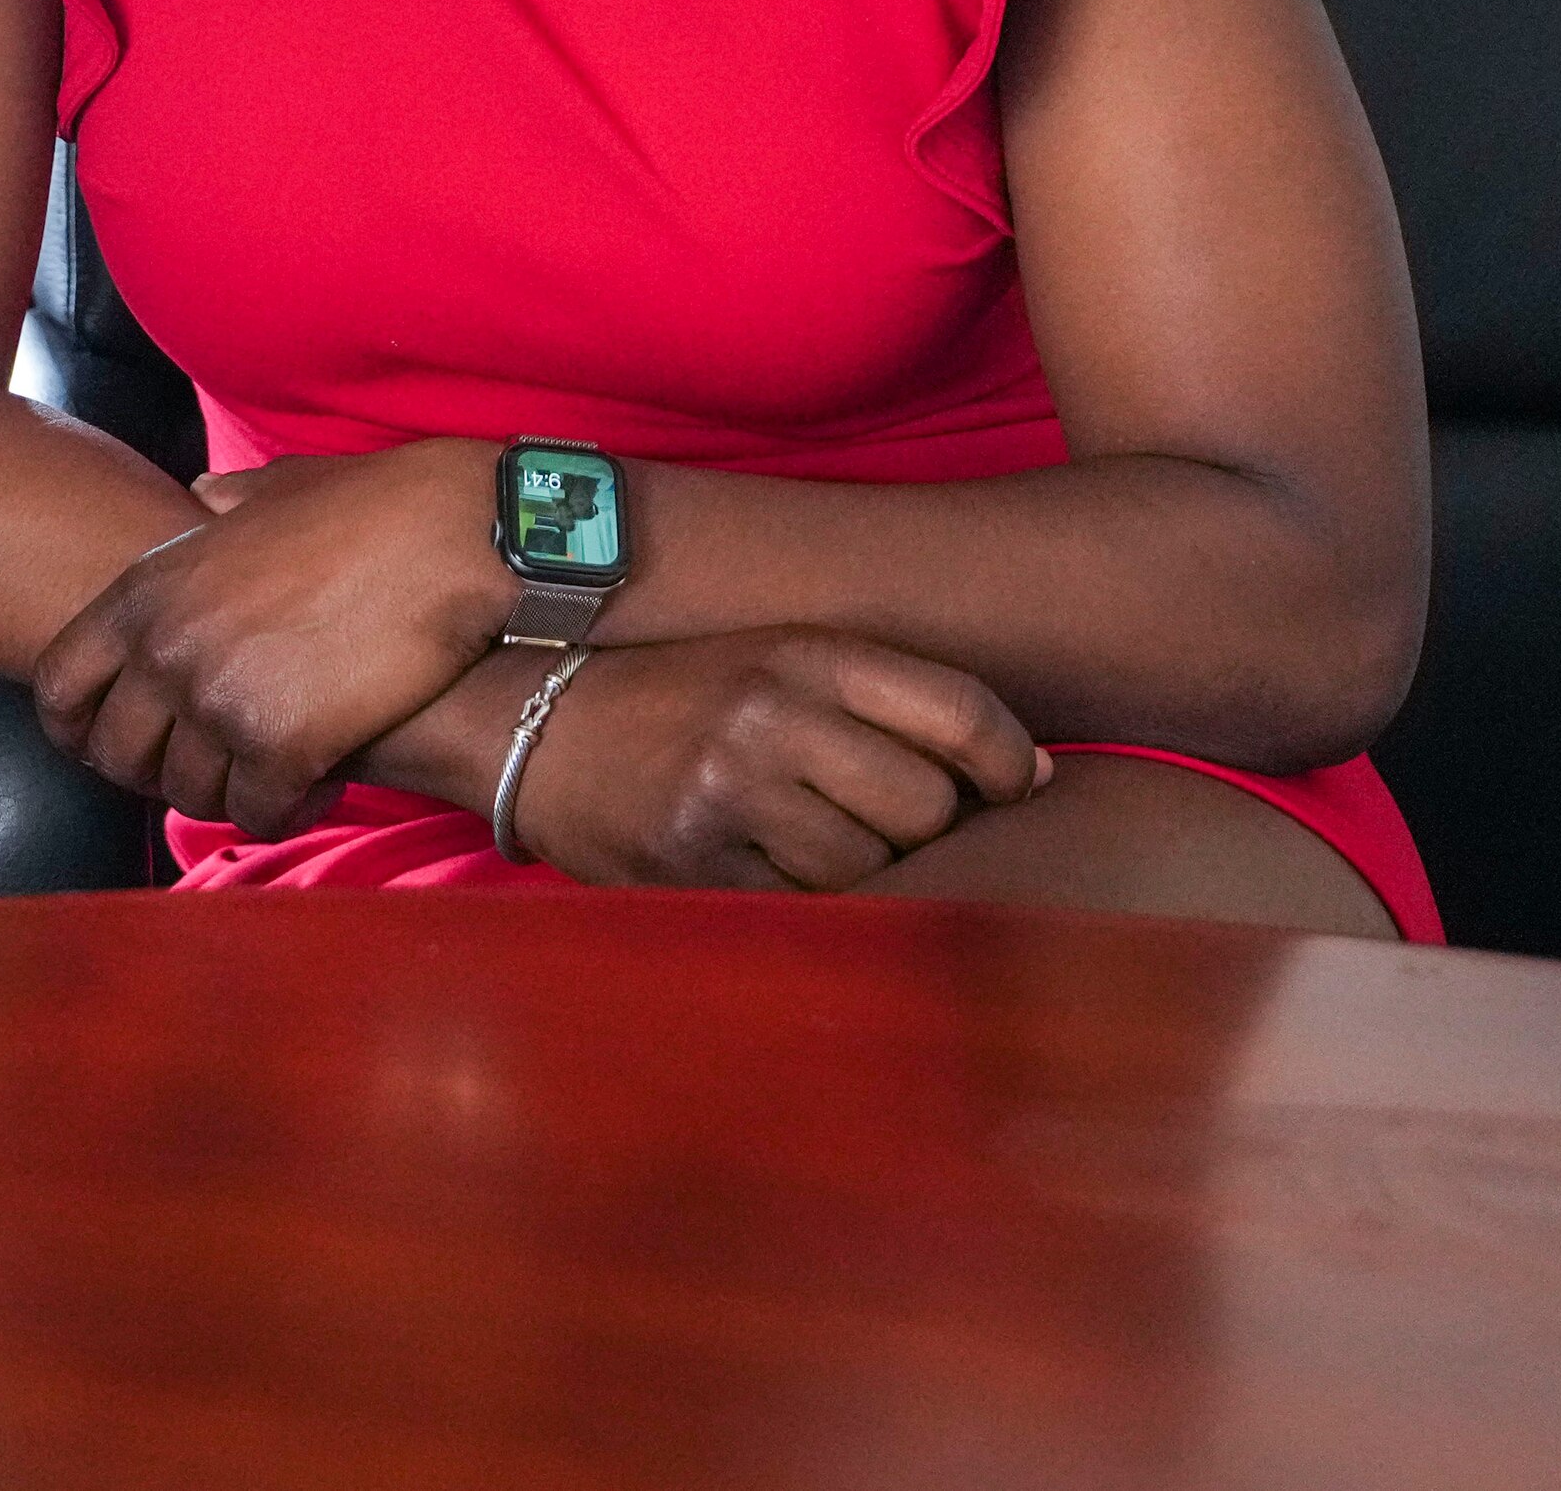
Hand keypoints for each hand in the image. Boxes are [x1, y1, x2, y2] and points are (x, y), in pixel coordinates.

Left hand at [31, 439, 509, 835]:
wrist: (455, 536)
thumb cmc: (373, 510)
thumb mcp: (271, 494)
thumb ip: (221, 506)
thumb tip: (202, 497)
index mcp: (148, 590)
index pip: (59, 686)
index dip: (78, 730)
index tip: (111, 746)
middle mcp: (167, 648)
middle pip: (119, 757)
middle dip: (160, 774)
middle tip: (212, 767)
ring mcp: (218, 701)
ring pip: (189, 794)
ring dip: (231, 792)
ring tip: (275, 772)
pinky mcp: (281, 745)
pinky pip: (259, 812)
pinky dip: (287, 809)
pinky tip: (321, 782)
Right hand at [505, 628, 1046, 890]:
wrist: (526, 720)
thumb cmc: (681, 694)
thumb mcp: (777, 659)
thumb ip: (892, 700)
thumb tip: (1034, 777)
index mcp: (803, 652)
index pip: (964, 714)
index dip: (1009, 765)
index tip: (1012, 789)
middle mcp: (769, 712)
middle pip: (927, 806)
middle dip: (919, 828)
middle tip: (871, 817)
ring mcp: (728, 790)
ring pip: (870, 868)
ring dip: (861, 872)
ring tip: (806, 841)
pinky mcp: (692, 862)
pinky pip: (802, 908)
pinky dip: (804, 904)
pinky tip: (769, 871)